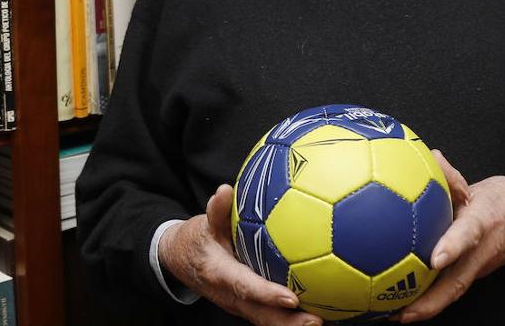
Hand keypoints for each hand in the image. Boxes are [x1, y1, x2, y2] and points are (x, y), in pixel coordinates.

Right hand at [158, 184, 322, 325]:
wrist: (180, 261)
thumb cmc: (196, 240)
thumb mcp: (202, 224)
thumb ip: (216, 211)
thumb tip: (225, 190)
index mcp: (219, 274)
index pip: (245, 287)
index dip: (267, 294)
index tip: (291, 297)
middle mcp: (230, 296)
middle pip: (261, 315)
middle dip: (288, 322)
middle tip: (317, 321)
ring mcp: (238, 304)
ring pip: (267, 319)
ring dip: (293, 324)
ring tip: (324, 320)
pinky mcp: (246, 306)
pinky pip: (269, 315)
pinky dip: (290, 318)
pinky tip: (319, 311)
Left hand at [396, 153, 504, 322]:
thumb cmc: (502, 200)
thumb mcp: (478, 183)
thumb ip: (450, 174)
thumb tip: (429, 157)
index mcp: (483, 223)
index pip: (468, 234)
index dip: (453, 246)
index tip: (435, 259)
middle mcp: (481, 252)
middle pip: (457, 282)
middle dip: (430, 301)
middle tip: (401, 312)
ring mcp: (478, 266)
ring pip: (452, 291)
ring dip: (424, 307)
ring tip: (391, 315)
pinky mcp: (473, 272)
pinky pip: (448, 287)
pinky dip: (426, 297)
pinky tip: (399, 301)